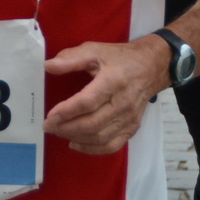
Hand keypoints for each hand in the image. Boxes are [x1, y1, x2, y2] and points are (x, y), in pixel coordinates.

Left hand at [41, 36, 166, 154]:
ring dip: (76, 137)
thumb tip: (48, 66)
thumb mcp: (95, 50)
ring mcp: (129, 118)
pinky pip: (111, 145)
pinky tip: (76, 142)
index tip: (49, 117)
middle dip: (66, 128)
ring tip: (58, 132)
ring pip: (100, 137)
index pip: (88, 102)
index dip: (67, 112)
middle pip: (92, 123)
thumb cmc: (120, 58)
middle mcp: (123, 102)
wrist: (152, 67)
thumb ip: (71, 58)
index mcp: (113, 81)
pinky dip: (92, 149)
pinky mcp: (132, 127)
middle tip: (48, 127)